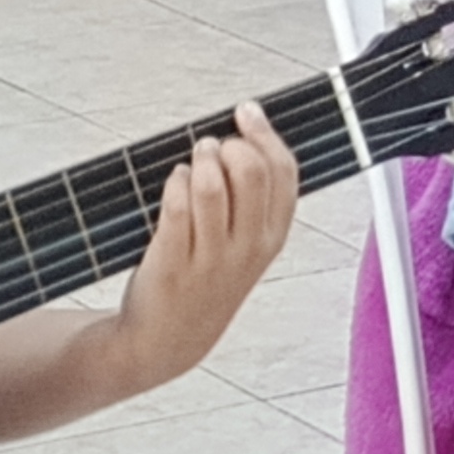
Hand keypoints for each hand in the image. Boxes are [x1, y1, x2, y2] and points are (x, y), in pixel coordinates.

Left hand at [111, 105, 299, 386]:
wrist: (168, 340)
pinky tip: (175, 181)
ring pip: (213, 186)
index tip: (247, 113)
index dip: (266, 134)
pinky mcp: (174, 262)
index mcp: (272, 238)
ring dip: (201, 159)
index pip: (285, 174)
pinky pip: (177, 207)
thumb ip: (253, 200)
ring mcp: (211, 257)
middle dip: (231, 144)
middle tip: (214, 145)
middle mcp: (247, 247)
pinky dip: (175, 183)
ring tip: (194, 158)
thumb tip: (244, 135)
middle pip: (252, 171)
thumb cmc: (206, 281)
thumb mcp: (246, 247)